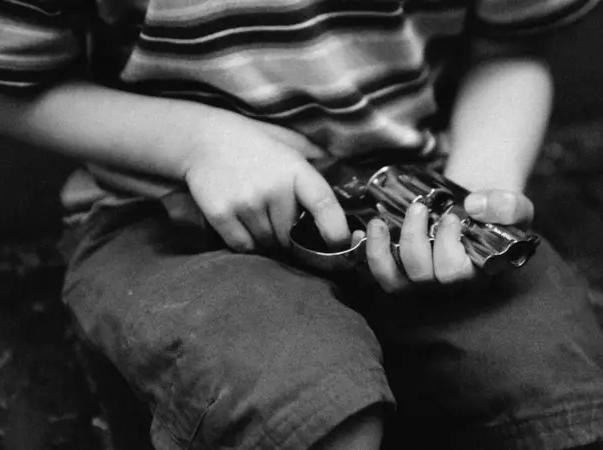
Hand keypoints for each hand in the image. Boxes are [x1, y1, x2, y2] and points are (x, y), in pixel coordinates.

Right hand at [183, 109, 348, 251]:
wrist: (202, 140)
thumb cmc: (252, 142)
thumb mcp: (288, 142)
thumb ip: (315, 158)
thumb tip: (344, 173)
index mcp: (295, 169)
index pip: (324, 205)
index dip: (336, 231)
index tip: (339, 245)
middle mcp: (273, 188)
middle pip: (291, 235)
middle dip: (288, 235)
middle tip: (277, 219)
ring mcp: (246, 202)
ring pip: (267, 243)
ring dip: (266, 239)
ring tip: (257, 215)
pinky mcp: (221, 213)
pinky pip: (243, 246)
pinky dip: (246, 242)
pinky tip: (242, 223)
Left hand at [362, 190, 533, 292]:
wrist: (472, 213)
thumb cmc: (493, 215)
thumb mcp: (513, 208)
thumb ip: (507, 206)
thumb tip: (474, 206)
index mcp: (474, 276)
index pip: (455, 274)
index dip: (448, 245)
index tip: (452, 217)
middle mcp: (443, 287)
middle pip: (420, 275)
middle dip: (414, 238)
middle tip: (418, 208)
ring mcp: (417, 283)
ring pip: (392, 281)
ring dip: (380, 250)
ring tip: (379, 221)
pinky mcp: (397, 273)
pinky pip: (375, 273)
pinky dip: (363, 252)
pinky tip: (360, 231)